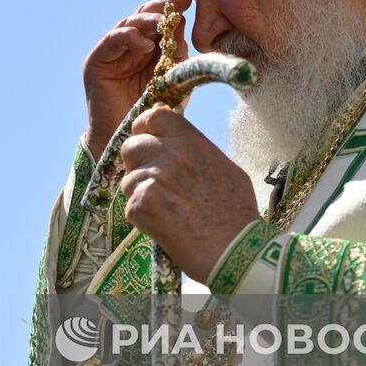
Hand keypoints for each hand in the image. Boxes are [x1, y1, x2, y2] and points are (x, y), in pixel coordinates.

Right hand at [82, 0, 191, 157]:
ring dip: (149, 19)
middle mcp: (128, 45)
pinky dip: (128, 37)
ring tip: (165, 21)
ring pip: (129, 23)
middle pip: (145, 14)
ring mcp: (111, 51)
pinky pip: (112, 40)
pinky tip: (145, 44)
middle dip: (164, 3)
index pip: (160, 18)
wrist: (128, 139)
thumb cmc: (152, 111)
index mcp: (148, 46)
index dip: (173, 1)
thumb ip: (176, 51)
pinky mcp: (96, 61)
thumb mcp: (172, 77)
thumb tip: (181, 20)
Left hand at [118, 106, 259, 282]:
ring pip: (129, 180)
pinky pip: (130, 206)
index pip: (153, 117)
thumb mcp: (225, 168)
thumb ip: (196, 151)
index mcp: (191, 142)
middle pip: (131, 146)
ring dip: (140, 194)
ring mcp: (153, 179)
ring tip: (166, 211)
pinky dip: (142, 218)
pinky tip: (164, 227)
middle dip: (136, 163)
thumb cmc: (237, 213)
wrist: (235, 249)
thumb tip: (179, 145)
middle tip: (151, 181)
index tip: (145, 138)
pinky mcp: (141, 206)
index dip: (144, 128)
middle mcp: (169, 155)